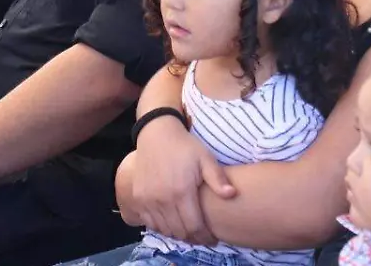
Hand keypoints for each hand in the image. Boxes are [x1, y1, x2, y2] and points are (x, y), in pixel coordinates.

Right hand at [126, 118, 235, 244]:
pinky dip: (162, 227)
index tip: (213, 238)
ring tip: (189, 230)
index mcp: (181, 191)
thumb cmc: (185, 146)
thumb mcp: (205, 158)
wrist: (156, 133)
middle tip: (203, 236)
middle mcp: (163, 199)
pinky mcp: (138, 198)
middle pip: (180, 231)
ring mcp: (148, 200)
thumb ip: (218, 179)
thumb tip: (232, 194)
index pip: (194, 226)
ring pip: (165, 229)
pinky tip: (172, 222)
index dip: (204, 237)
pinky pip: (151, 222)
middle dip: (193, 238)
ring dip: (178, 234)